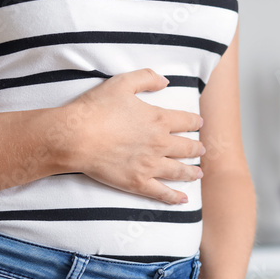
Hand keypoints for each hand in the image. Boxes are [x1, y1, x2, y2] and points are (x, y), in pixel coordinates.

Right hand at [52, 68, 205, 204]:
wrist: (76, 137)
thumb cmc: (96, 109)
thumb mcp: (122, 83)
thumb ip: (146, 78)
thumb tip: (165, 81)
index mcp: (159, 119)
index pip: (186, 121)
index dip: (195, 122)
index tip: (199, 124)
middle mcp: (160, 143)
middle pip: (187, 148)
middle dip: (197, 149)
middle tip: (202, 150)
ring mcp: (150, 165)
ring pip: (179, 171)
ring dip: (192, 172)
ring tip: (199, 174)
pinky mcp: (138, 182)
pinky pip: (162, 192)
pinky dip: (175, 197)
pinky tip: (183, 200)